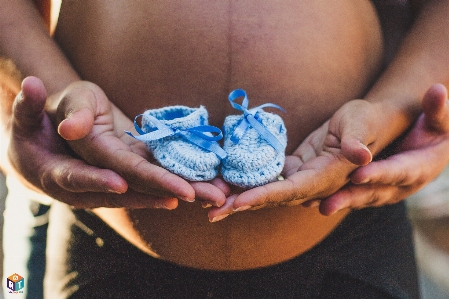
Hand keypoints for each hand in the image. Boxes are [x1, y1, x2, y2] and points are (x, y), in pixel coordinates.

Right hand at [8, 77, 224, 207]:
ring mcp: (115, 178)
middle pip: (128, 188)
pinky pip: (157, 178)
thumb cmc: (50, 114)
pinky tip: (208, 185)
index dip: (102, 179)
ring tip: (215, 196)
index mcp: (62, 169)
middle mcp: (93, 181)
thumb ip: (44, 108)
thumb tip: (57, 114)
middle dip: (161, 190)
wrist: (56, 135)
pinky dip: (182, 181)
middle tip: (194, 195)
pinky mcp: (132, 170)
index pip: (83, 176)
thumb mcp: (47, 105)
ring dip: (181, 191)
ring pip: (149, 188)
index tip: (123, 183)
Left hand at [208, 99, 378, 220]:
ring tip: (208, 200)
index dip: (265, 196)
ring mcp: (300, 178)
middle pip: (272, 198)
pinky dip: (246, 181)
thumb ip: (357, 140)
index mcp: (326, 177)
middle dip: (241, 205)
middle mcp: (311, 184)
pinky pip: (267, 178)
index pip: (291, 191)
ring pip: (265, 191)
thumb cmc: (366, 120)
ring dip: (238, 196)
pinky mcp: (293, 169)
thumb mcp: (362, 123)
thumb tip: (361, 155)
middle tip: (210, 212)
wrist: (365, 123)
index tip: (238, 202)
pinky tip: (225, 181)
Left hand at [320, 83, 448, 214]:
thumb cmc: (431, 128)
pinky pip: (349, 196)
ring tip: (314, 205)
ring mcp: (384, 191)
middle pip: (373, 193)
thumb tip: (437, 89)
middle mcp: (400, 186)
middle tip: (327, 204)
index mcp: (419, 167)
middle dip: (349, 198)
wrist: (427, 144)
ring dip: (336, 202)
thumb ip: (436, 108)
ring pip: (358, 198)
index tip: (358, 175)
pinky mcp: (369, 191)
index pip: (398, 171)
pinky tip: (308, 200)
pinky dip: (332, 199)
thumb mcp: (437, 118)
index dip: (379, 174)